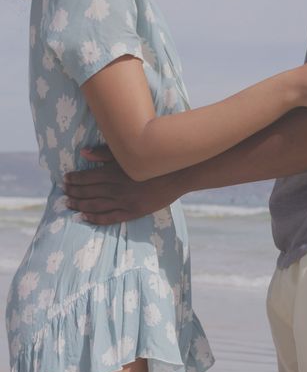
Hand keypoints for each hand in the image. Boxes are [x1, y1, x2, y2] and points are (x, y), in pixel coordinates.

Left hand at [64, 147, 180, 224]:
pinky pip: (109, 218)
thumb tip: (83, 153)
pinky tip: (85, 217)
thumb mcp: (129, 154)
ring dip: (79, 205)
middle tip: (64, 192)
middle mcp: (115, 188)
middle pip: (88, 192)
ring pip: (95, 205)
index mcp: (113, 172)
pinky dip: (95, 218)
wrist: (177, 175)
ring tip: (69, 204)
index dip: (74, 179)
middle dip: (73, 192)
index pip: (86, 177)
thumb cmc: (153, 162)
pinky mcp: (132, 212)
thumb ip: (105, 153)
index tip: (66, 179)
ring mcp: (123, 202)